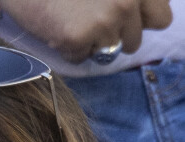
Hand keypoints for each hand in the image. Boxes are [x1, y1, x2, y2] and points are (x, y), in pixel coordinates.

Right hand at [0, 0, 172, 61]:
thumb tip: (132, 23)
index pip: (161, 19)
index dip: (140, 23)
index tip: (123, 21)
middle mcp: (127, 1)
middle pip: (132, 42)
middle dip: (112, 37)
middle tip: (90, 22)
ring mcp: (105, 21)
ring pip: (107, 52)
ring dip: (90, 44)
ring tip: (72, 22)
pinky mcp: (79, 38)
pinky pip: (81, 58)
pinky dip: (68, 50)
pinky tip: (58, 29)